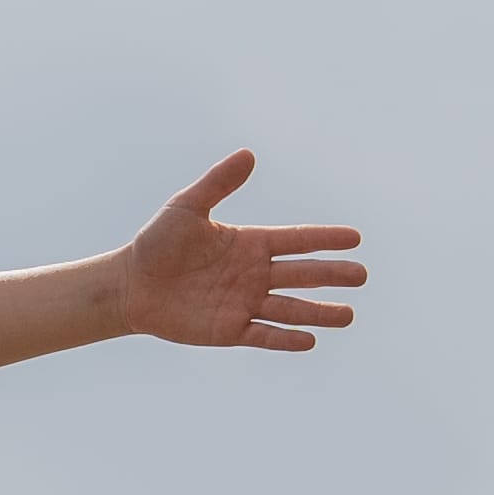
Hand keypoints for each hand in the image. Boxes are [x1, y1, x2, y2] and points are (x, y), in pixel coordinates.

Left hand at [112, 150, 366, 359]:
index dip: (325, 239)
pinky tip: (309, 340)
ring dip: (319, 312)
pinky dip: (285, 339)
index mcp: (251, 243)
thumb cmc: (157, 242)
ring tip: (349, 316)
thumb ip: (218, 184)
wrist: (131, 285)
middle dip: (332, 275)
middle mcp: (254, 274)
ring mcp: (244, 303)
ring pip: (290, 309)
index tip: (355, 238)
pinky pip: (264, 335)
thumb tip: (249, 154)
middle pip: (302, 275)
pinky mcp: (230, 330)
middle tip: (362, 276)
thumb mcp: (187, 207)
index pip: (297, 240)